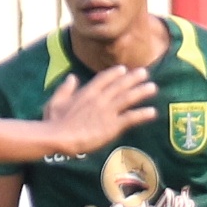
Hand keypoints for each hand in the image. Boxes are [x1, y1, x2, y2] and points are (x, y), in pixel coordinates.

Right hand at [43, 66, 158, 154]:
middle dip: (133, 78)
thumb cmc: (53, 122)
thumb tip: (72, 77)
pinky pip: (131, 117)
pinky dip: (142, 114)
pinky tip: (152, 112)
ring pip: (129, 98)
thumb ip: (65, 88)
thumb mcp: (56, 101)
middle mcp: (100, 98)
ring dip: (141, 92)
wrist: (58, 137)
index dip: (115, 73)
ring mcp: (108, 111)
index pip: (104, 78)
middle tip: (145, 73)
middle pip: (120, 85)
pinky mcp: (113, 125)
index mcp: (86, 92)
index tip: (123, 69)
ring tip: (153, 87)